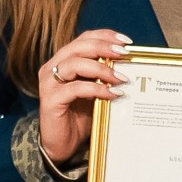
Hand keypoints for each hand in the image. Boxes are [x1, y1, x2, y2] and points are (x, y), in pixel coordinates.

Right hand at [37, 29, 132, 161]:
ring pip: (74, 64)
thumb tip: (133, 67)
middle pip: (79, 47)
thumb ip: (106, 78)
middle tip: (125, 54)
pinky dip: (96, 89)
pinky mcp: (50, 100)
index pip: (83, 39)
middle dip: (104, 47)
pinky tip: (113, 94)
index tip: (126, 42)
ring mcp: (49, 83)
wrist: (62, 145)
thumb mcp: (96, 93)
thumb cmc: (80, 117)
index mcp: (64, 61)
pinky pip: (75, 88)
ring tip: (122, 78)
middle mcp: (53, 67)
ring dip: (101, 69)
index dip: (104, 36)